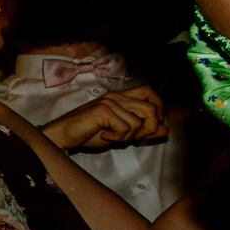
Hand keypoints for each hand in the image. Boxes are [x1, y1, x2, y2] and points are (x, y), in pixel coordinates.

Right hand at [42, 85, 169, 150]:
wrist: (63, 136)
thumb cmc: (88, 133)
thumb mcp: (121, 134)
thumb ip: (143, 131)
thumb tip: (165, 130)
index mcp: (121, 97)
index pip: (150, 91)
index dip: (158, 107)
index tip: (151, 124)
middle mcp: (116, 96)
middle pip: (151, 109)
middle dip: (148, 129)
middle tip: (134, 137)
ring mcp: (110, 102)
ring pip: (139, 121)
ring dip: (130, 136)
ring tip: (114, 137)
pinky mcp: (103, 111)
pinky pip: (125, 128)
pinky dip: (117, 138)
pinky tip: (104, 136)